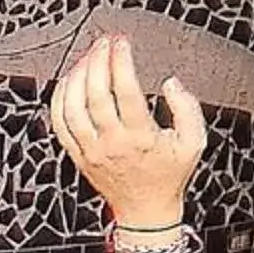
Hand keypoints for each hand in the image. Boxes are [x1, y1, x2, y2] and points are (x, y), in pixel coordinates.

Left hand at [47, 35, 205, 226]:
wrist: (145, 210)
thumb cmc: (168, 176)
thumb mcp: (193, 143)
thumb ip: (187, 109)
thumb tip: (171, 84)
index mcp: (141, 138)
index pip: (126, 91)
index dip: (121, 62)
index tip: (122, 44)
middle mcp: (112, 143)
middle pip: (96, 95)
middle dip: (98, 62)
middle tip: (104, 43)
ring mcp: (91, 149)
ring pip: (72, 107)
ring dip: (77, 76)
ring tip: (88, 57)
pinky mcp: (77, 154)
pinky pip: (60, 123)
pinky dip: (60, 98)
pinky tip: (69, 81)